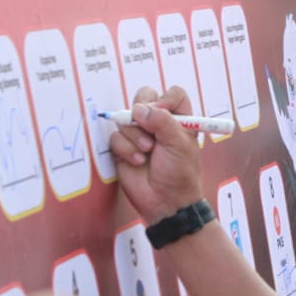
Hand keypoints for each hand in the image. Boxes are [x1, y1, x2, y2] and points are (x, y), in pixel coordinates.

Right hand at [110, 85, 205, 223]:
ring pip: (126, 118)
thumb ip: (161, 120)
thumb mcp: (178, 144)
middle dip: (143, 112)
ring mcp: (140, 134)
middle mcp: (159, 123)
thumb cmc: (179, 174)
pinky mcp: (124, 147)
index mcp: (179, 119)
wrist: (165, 201)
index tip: (161, 111)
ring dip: (135, 136)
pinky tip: (137, 161)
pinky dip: (125, 149)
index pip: (172, 93)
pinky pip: (116, 137)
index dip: (165, 99)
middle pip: (144, 97)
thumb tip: (139, 109)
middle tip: (149, 129)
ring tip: (147, 152)